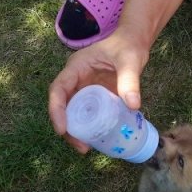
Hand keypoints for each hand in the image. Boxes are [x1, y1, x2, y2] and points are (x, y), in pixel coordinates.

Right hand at [48, 32, 148, 152]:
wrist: (135, 42)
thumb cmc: (128, 45)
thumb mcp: (130, 61)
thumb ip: (130, 80)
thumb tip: (133, 106)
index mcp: (76, 67)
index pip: (58, 89)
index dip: (56, 110)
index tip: (62, 129)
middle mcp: (76, 79)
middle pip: (63, 106)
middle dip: (67, 128)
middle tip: (81, 147)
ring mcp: (85, 89)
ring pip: (73, 112)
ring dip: (77, 131)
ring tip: (87, 149)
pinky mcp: (95, 96)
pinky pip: (88, 114)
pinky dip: (90, 127)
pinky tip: (98, 140)